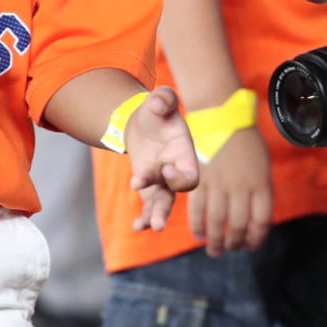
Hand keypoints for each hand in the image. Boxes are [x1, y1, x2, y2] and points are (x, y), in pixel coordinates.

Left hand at [125, 87, 200, 231]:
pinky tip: (136, 227)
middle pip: (176, 194)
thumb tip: (158, 105)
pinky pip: (149, 205)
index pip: (190, 174)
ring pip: (163, 203)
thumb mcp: (161, 100)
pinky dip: (144, 216)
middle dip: (165, 207)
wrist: (145, 120)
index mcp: (185, 153)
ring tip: (148, 227)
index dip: (179, 177)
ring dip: (156, 216)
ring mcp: (163, 181)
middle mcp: (176, 170)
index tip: (164, 169)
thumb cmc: (157, 110)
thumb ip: (163, 99)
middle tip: (157, 220)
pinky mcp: (150, 186)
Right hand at [186, 127, 272, 255]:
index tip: (251, 246)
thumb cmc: (246, 143)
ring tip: (215, 250)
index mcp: (261, 184)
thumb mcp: (263, 166)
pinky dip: (197, 227)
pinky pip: (197, 211)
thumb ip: (260, 191)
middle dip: (234, 243)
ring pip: (217, 223)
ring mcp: (219, 185)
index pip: (261, 222)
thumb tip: (256, 219)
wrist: (222, 118)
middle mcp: (241, 188)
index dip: (256, 239)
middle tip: (231, 249)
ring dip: (216, 242)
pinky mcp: (199, 182)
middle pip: (238, 226)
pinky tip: (199, 235)